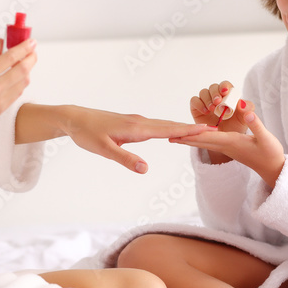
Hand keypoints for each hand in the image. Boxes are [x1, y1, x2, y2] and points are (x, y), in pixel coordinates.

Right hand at [0, 38, 36, 144]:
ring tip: (24, 63)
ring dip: (26, 71)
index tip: (32, 41)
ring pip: (23, 83)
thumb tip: (1, 43)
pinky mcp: (0, 112)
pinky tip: (16, 78)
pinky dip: (19, 84)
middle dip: (31, 58)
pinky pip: (16, 94)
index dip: (25, 47)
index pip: (11, 57)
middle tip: (32, 51)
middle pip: (23, 70)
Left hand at [61, 106, 206, 173]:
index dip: (188, 130)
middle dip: (192, 127)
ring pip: (163, 124)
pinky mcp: (131, 124)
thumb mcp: (103, 150)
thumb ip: (125, 158)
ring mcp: (136, 122)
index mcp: (136, 128)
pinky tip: (172, 131)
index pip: (168, 129)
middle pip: (170, 125)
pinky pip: (155, 125)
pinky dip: (169, 127)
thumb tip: (146, 169)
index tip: (208, 129)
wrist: (74, 119)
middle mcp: (139, 122)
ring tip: (200, 130)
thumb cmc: (87, 134)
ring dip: (182, 127)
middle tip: (214, 129)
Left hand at [170, 100, 285, 187]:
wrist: (274, 169)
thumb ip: (256, 124)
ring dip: (189, 140)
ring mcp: (227, 148)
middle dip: (184, 139)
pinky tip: (194, 138)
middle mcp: (226, 146)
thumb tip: (246, 110)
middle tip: (167, 136)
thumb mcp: (267, 138)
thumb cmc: (271, 153)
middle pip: (201, 141)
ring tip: (174, 138)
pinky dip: (199, 140)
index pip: (208, 136)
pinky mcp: (230, 148)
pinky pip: (210, 143)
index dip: (193, 133)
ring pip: (204, 143)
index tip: (178, 133)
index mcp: (231, 142)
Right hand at [191, 80, 255, 132]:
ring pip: (203, 92)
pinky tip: (205, 111)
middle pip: (213, 87)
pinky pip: (194, 100)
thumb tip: (242, 102)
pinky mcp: (197, 108)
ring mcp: (206, 102)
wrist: (224, 141)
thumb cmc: (235, 128)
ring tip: (212, 109)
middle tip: (218, 101)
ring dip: (207, 99)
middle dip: (215, 93)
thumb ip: (248, 109)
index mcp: (228, 96)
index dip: (224, 86)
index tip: (225, 92)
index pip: (225, 85)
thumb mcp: (245, 119)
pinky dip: (199, 104)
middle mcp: (216, 96)